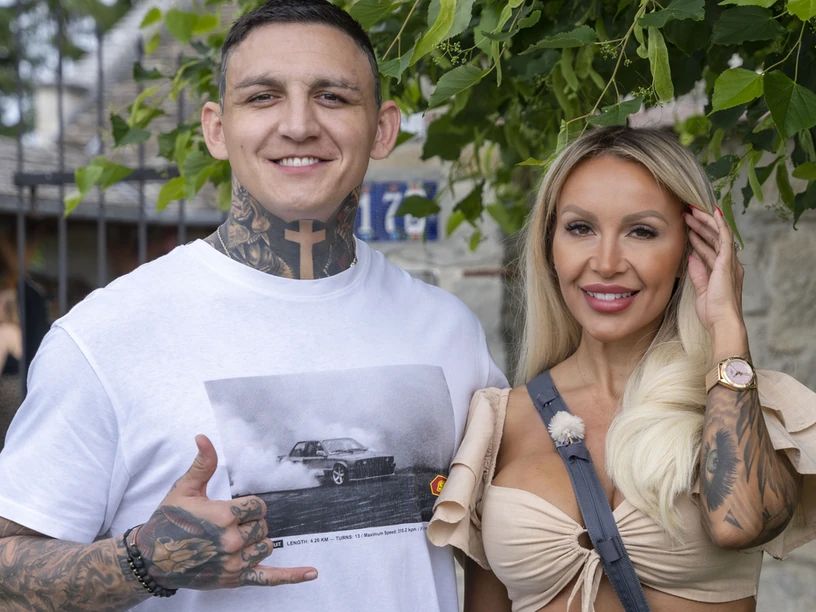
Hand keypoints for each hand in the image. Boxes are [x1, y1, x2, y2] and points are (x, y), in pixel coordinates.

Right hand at [134, 434, 316, 589]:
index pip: (258, 506)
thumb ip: (203, 464)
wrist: (152, 558)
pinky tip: (311, 573)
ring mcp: (233, 564)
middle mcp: (230, 542)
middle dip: (250, 523)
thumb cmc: (168, 522)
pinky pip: (269, 579)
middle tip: (227, 525)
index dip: (248, 505)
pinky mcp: (234, 580)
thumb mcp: (184, 489)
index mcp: (222, 517)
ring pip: (266, 546)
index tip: (233, 508)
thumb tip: (204, 437)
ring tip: (233, 540)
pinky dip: (291, 576)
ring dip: (256, 542)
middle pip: (263, 526)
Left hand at [684, 207, 746, 342]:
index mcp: (723, 271)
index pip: (711, 248)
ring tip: (690, 211)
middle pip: (714, 238)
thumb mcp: (701, 290)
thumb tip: (692, 258)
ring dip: (704, 222)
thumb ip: (698, 274)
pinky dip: (719, 224)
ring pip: (717, 235)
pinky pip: (724, 238)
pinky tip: (713, 212)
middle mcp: (729, 264)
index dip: (699, 236)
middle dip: (700, 225)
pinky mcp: (728, 262)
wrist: (722, 322)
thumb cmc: (713, 312)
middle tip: (686, 213)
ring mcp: (730, 262)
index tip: (687, 227)